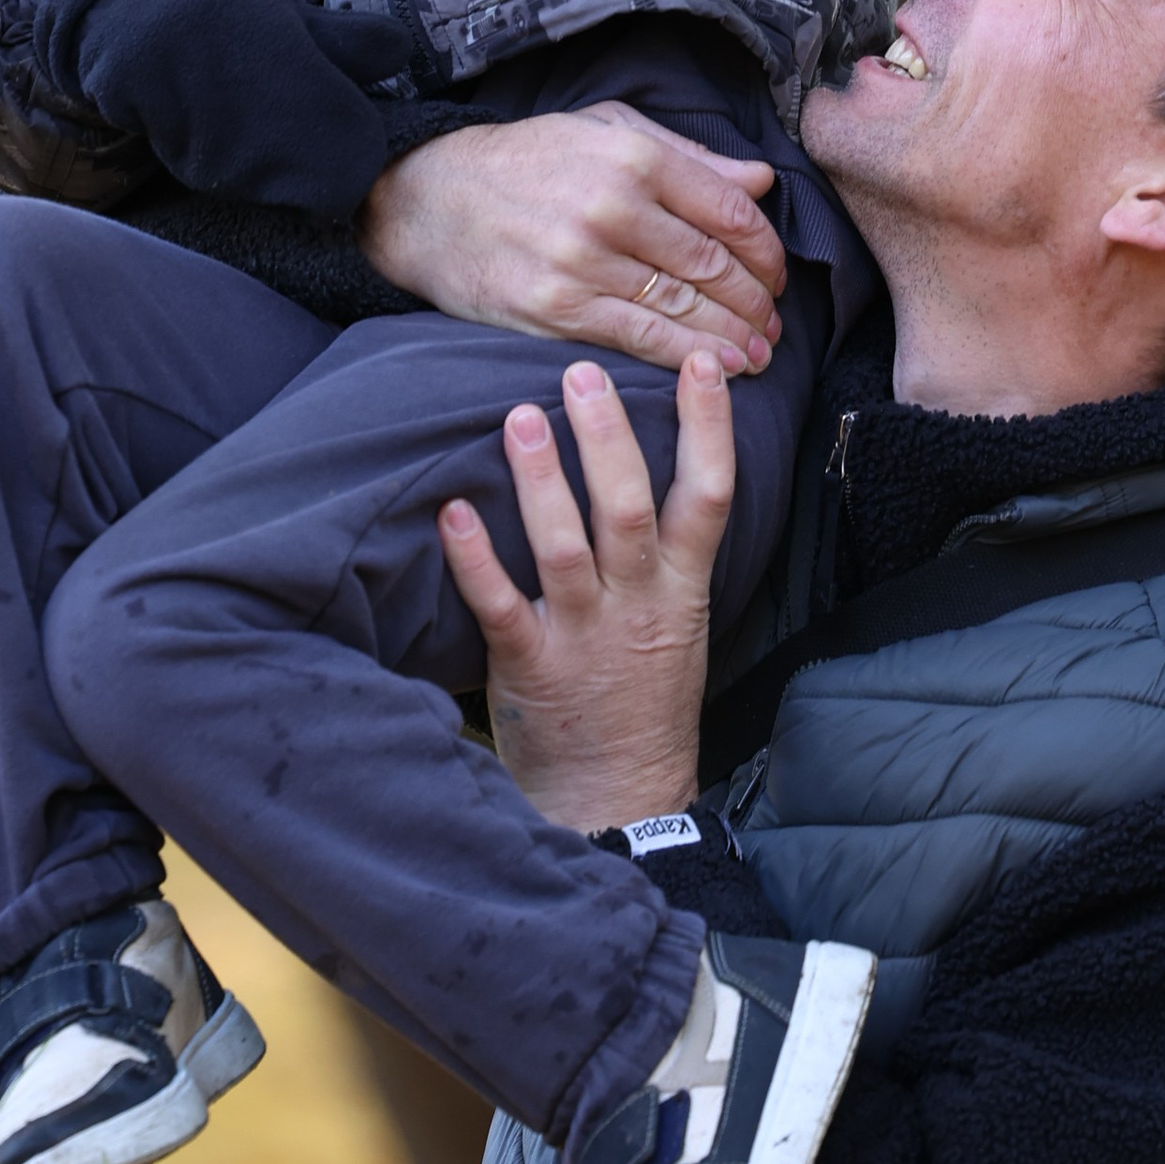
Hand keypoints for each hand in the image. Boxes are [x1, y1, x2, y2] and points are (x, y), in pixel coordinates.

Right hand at [359, 103, 786, 374]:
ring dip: (733, 336)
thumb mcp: (604, 131)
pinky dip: (689, 359)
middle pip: (713, 264)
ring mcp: (583, 263)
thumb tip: (761, 181)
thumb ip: (686, 157)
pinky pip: (641, 339)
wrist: (428, 200)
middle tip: (774, 322)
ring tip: (759, 352)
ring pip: (683, 308)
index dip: (765, 249)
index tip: (776, 272)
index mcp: (632, 155)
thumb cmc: (523, 162)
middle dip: (755, 300)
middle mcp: (613, 207)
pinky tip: (719, 369)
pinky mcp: (556, 310)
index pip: (728, 209)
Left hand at [437, 353, 728, 829]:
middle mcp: (638, 605)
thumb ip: (669, 550)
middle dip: (610, 439)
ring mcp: (584, 636)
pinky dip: (476, 559)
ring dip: (541, 481)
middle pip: (631, 508)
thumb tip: (658, 452)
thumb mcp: (681, 621)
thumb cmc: (644, 699)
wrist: (620, 802)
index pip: (710, 495)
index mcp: (682, 588)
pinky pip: (501, 606)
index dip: (711, 426)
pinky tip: (453, 511)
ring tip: (518, 418)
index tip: (706, 360)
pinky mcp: (530, 668)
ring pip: (566, 547)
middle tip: (584, 374)